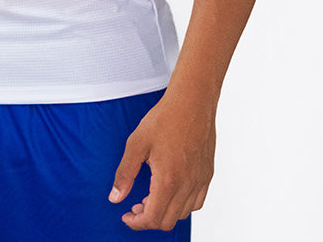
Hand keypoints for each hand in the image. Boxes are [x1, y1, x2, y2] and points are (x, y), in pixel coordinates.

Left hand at [108, 94, 215, 231]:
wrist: (192, 101)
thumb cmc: (165, 118)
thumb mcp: (136, 143)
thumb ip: (125, 174)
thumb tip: (115, 197)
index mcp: (168, 181)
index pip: (152, 218)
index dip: (136, 222)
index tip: (126, 215)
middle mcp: (187, 185)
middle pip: (167, 220)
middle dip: (148, 219)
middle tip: (135, 206)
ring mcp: (200, 180)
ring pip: (182, 213)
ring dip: (165, 212)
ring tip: (151, 197)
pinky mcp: (207, 174)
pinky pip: (197, 202)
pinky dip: (182, 205)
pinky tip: (171, 190)